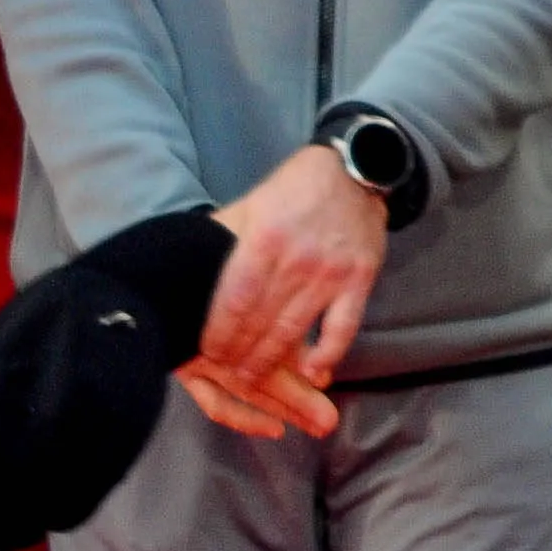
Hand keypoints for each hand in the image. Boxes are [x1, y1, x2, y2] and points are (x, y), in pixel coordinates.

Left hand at [195, 141, 389, 435]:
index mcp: (264, 239)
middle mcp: (297, 260)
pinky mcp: (360, 280)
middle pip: (260, 322)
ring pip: (294, 330)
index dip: (218, 332)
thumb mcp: (252, 202)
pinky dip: (327, 354)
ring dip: (271, 361)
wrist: (358, 169)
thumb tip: (192, 267)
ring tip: (253, 380)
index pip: (235, 300)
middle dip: (238, 354)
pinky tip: (312, 373)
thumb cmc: (297, 187)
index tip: (206, 351)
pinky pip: (342, 327)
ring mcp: (331, 273)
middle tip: (226, 374)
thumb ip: (226, 236)